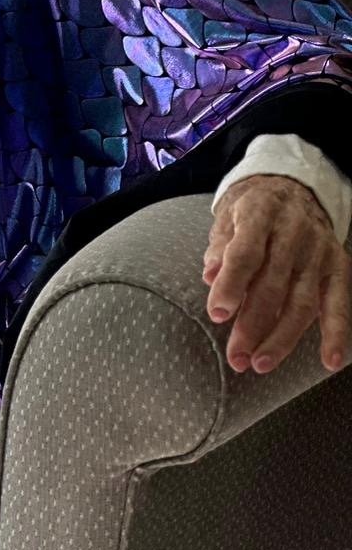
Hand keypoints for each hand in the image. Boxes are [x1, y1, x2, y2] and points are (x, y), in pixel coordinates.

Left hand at [203, 174, 349, 375]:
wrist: (292, 186)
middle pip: (273, 284)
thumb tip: (210, 276)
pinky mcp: (338, 265)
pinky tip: (328, 360)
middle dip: (252, 325)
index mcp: (260, 213)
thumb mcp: (228, 215)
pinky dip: (335, 333)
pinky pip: (338, 303)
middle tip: (235, 356)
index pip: (246, 252)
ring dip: (282, 339)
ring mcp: (318, 250)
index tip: (217, 314)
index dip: (232, 285)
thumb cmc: (252, 208)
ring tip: (260, 363)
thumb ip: (220, 246)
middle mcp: (293, 231)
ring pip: (302, 301)